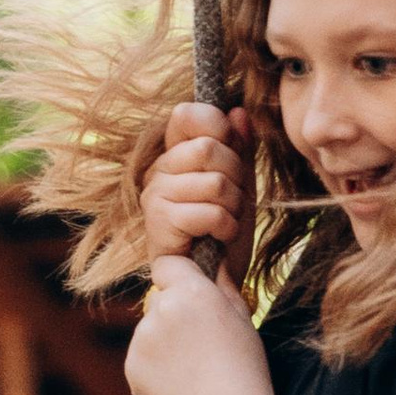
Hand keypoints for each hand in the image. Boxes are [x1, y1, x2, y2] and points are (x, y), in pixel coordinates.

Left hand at [123, 248, 269, 394]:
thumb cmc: (245, 371)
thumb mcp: (243, 319)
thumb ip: (222, 286)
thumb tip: (214, 262)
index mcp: (192, 292)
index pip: (168, 265)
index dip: (179, 278)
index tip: (190, 293)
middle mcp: (162, 309)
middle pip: (160, 299)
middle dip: (175, 312)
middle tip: (202, 343)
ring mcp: (143, 339)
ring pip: (150, 329)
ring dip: (165, 342)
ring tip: (194, 369)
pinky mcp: (132, 366)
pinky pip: (142, 357)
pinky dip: (155, 367)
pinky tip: (180, 384)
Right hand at [138, 101, 247, 266]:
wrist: (215, 282)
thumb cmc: (223, 232)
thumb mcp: (240, 184)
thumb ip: (239, 148)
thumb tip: (238, 112)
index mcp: (175, 154)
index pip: (187, 114)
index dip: (217, 126)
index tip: (230, 149)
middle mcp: (159, 170)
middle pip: (209, 148)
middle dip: (236, 177)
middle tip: (232, 201)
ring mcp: (156, 195)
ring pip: (215, 183)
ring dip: (233, 207)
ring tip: (224, 222)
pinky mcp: (159, 223)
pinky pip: (210, 213)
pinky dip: (226, 228)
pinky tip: (218, 238)